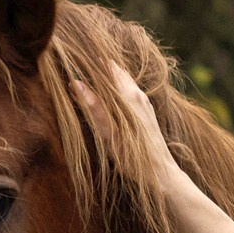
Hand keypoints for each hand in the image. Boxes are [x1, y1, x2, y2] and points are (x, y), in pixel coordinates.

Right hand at [72, 60, 189, 193]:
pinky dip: (114, 91)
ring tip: (85, 86)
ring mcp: (144, 102)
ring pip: (121, 81)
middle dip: (95, 70)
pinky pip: (128, 92)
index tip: (73, 61)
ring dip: (104, 81)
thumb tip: (75, 82)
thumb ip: (93, 106)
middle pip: (114, 71)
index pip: (107, 65)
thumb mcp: (107, 132)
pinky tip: (104, 101)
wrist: (160, 171)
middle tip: (75, 74)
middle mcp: (138, 94)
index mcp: (128, 95)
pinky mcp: (147, 111)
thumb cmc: (132, 156)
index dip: (90, 62)